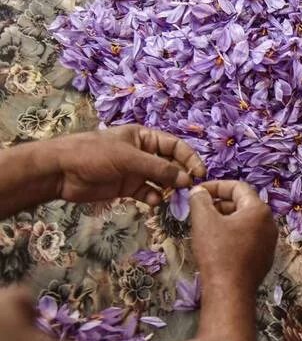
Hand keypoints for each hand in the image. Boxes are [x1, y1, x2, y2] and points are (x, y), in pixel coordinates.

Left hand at [49, 125, 205, 204]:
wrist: (61, 171)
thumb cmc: (93, 155)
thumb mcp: (129, 158)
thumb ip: (158, 169)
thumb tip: (186, 179)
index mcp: (144, 137)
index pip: (175, 146)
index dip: (189, 158)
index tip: (200, 174)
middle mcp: (143, 153)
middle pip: (171, 164)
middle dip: (181, 176)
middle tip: (190, 190)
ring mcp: (135, 170)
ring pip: (161, 180)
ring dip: (169, 190)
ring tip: (174, 199)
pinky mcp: (128, 187)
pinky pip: (148, 192)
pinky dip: (153, 198)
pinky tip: (153, 202)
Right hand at [189, 180, 276, 294]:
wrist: (230, 291)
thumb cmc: (218, 252)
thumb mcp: (204, 220)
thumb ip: (200, 199)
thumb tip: (199, 191)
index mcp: (259, 210)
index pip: (238, 187)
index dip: (216, 186)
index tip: (198, 192)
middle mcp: (270, 224)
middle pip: (243, 204)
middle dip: (219, 203)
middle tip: (199, 210)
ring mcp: (269, 242)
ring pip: (245, 222)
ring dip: (225, 219)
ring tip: (205, 226)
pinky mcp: (264, 258)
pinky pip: (248, 238)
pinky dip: (232, 235)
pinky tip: (216, 244)